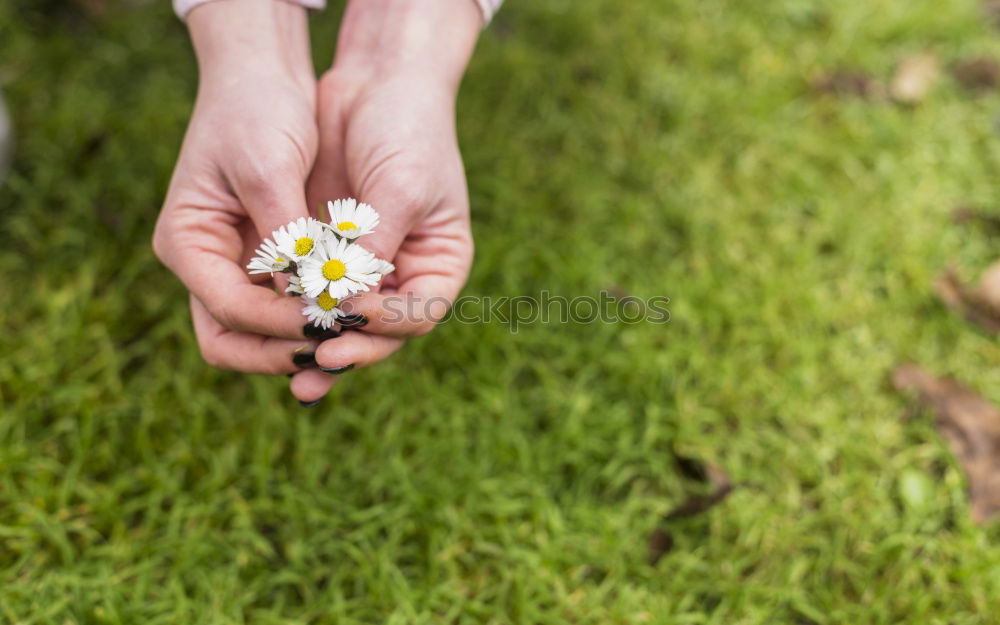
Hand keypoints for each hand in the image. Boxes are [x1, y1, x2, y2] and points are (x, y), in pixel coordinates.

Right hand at [153, 0, 321, 378]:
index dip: (282, 322)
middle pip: (232, 338)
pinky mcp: (263, 258)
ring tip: (350, 337)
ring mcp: (231, 264)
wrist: (263, 74)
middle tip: (338, 349)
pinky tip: (350, 314)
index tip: (332, 319)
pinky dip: (311, 314)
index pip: (231, 310)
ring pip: (258, 331)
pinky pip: (283, 305)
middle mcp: (203, 262)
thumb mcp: (270, 169)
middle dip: (282, 349)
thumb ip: (288, 236)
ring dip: (300, 339)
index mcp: (186, 242)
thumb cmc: (258, 110)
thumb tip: (314, 296)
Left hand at [291, 0, 481, 401]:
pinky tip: (272, 329)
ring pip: (342, 320)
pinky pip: (310, 293)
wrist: (378, 82)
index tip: (349, 317)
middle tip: (317, 361)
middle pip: (380, 332)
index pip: (418, 315)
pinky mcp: (328, 253)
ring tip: (296, 373)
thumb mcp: (399, 189)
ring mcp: (365, 267)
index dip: (385, 325)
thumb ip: (373, 248)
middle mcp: (404, 275)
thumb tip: (342, 304)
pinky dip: (295, 311)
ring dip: (318, 344)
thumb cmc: (407, 131)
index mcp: (439, 265)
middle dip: (349, 348)